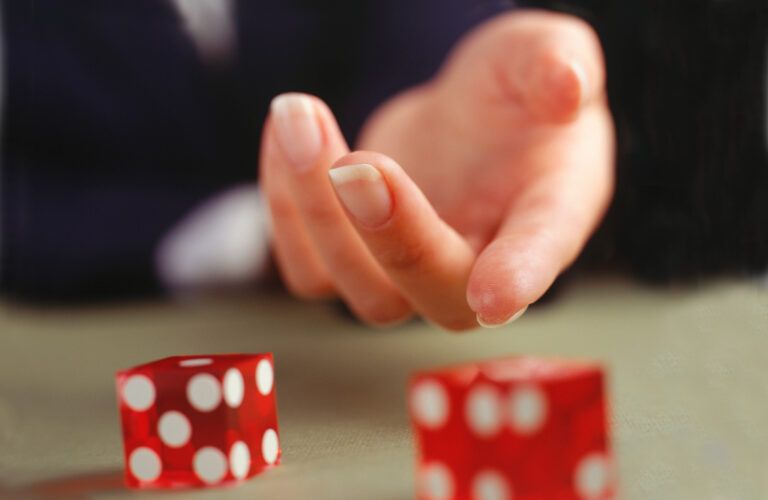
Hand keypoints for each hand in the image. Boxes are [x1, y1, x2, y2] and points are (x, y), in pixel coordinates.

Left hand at [260, 11, 613, 329]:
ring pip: (364, 292)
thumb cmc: (517, 95)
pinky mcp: (359, 263)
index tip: (494, 292)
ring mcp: (413, 274)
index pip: (541, 254)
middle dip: (390, 233)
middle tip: (354, 162)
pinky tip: (285, 139)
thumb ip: (557, 62)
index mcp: (547, 216)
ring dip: (316, 213)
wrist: (473, 123)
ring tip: (298, 115)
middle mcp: (482, 264)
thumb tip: (566, 85)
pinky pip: (310, 273)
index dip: (520, 276)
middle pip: (436, 290)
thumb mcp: (541, 56)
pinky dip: (285, 213)